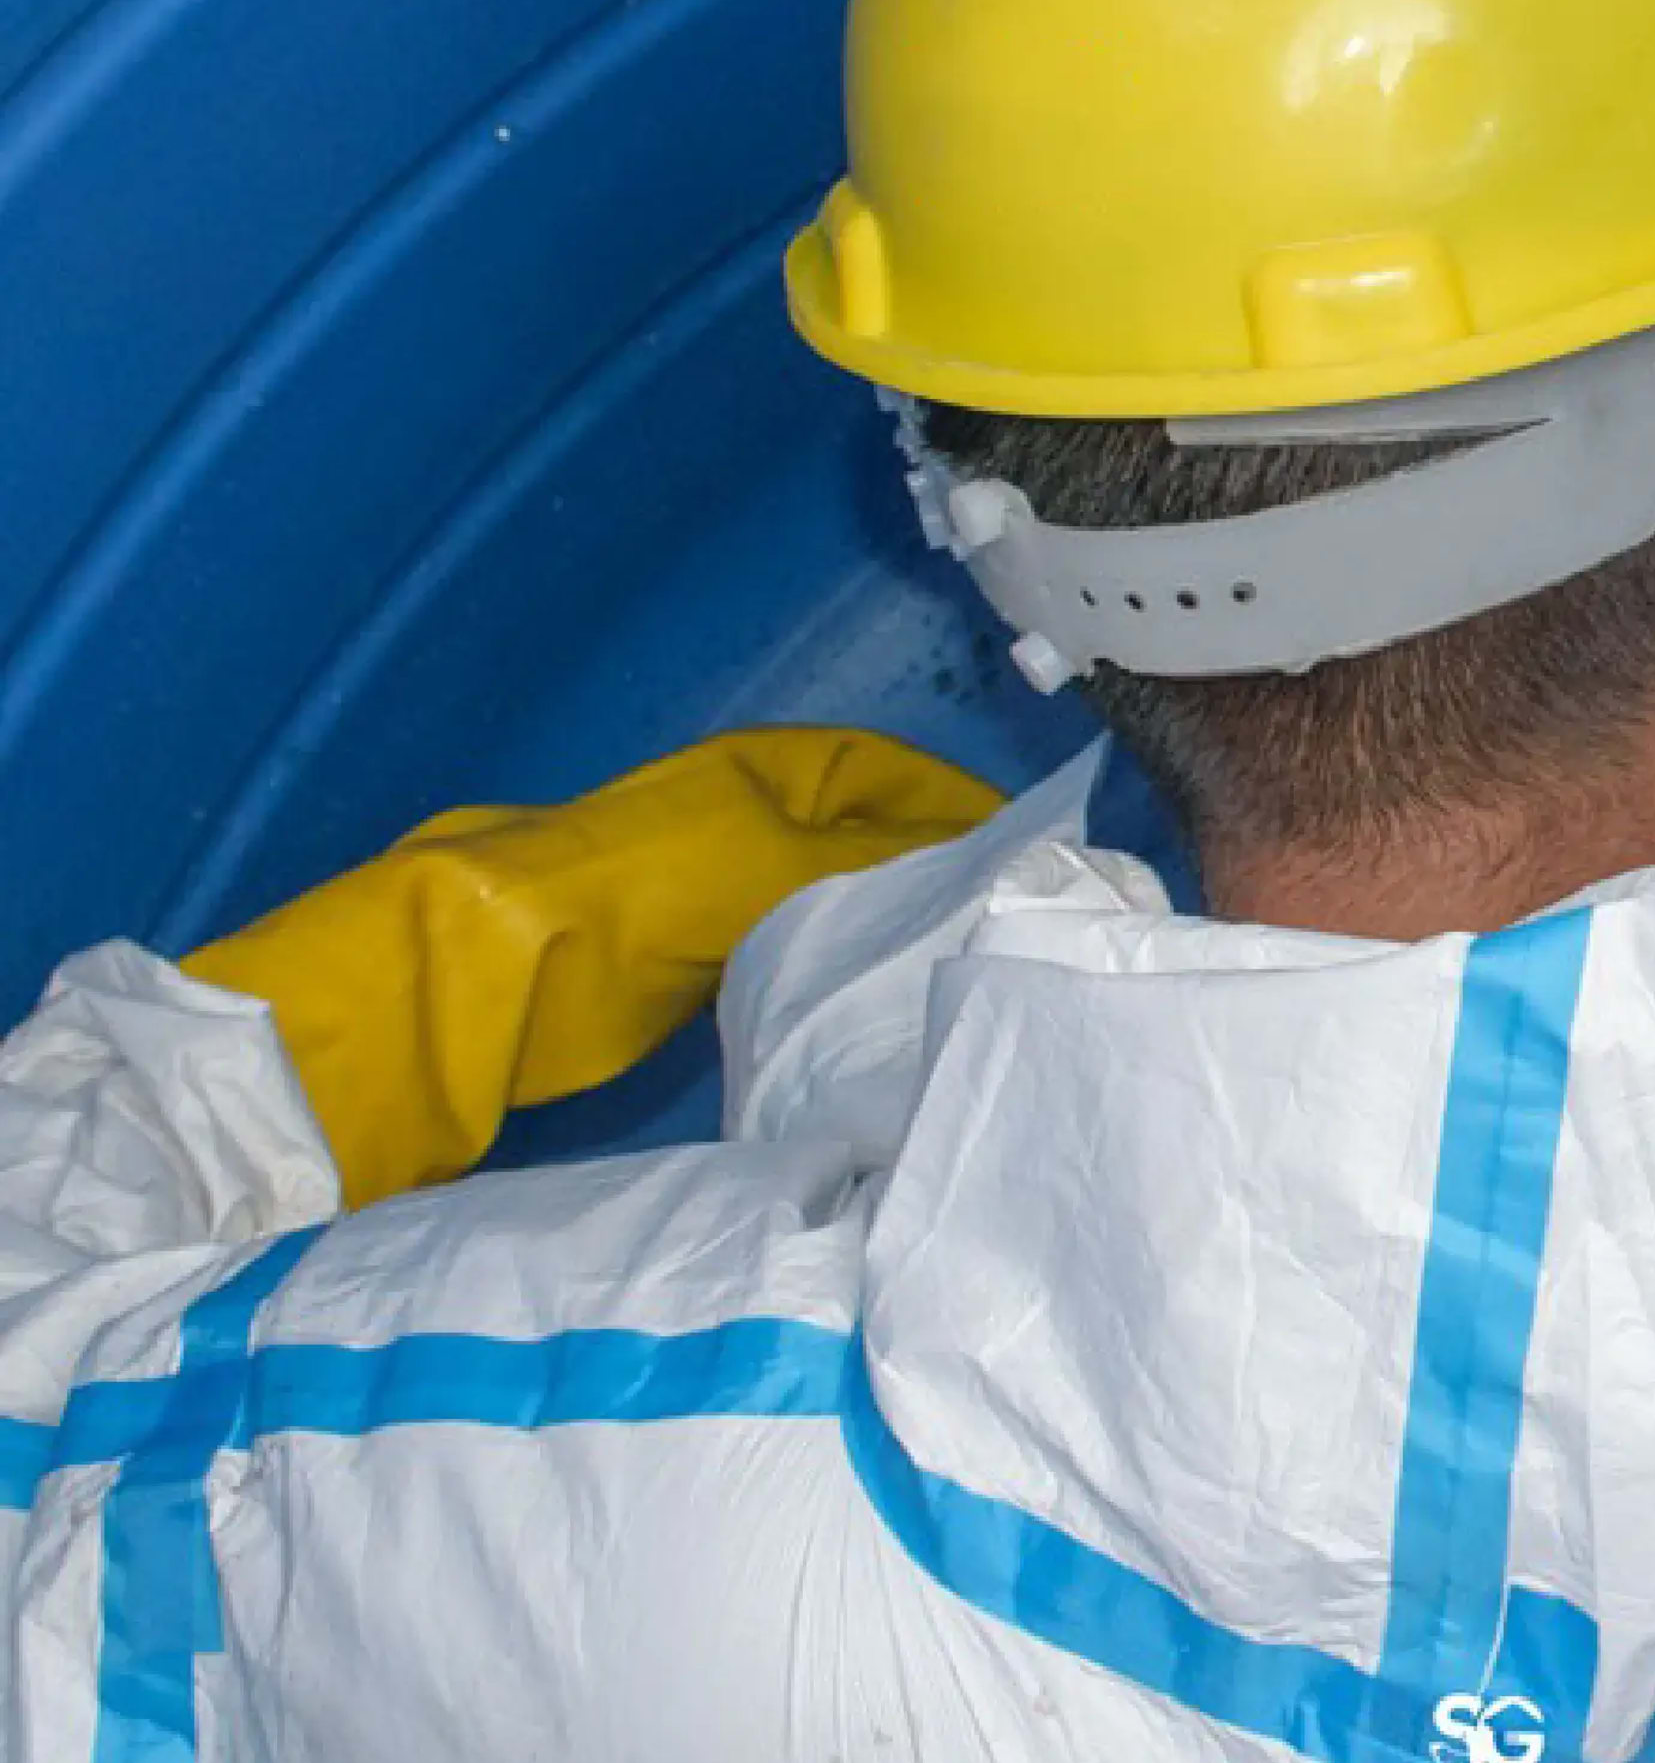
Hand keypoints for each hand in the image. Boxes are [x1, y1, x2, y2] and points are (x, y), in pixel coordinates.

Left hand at [185, 728, 1000, 1206]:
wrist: (514, 965)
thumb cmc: (651, 890)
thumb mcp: (788, 866)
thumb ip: (885, 867)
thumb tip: (981, 869)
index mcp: (770, 767)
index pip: (893, 769)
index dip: (959, 801)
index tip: (1031, 847)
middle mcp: (753, 813)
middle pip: (870, 832)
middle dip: (937, 864)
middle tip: (1012, 914)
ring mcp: (726, 883)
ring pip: (841, 894)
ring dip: (894, 922)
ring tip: (966, 957)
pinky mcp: (704, 952)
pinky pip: (805, 945)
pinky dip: (849, 963)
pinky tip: (887, 995)